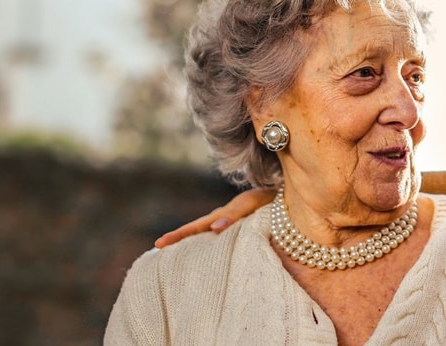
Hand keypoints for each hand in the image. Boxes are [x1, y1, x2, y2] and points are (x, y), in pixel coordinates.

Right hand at [154, 187, 274, 247]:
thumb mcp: (251, 204)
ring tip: (174, 252)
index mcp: (224, 214)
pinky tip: (205, 252)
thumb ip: (233, 215)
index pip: (196, 226)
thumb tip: (213, 229)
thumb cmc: (271, 199)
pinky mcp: (240, 226)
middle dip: (178, 238)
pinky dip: (209, 241)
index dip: (178, 235)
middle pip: (197, 229)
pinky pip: (221, 234)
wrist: (287, 194)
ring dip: (191, 241)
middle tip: (157, 247)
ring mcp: (231, 221)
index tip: (159, 244)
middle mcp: (224, 217)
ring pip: (207, 232)